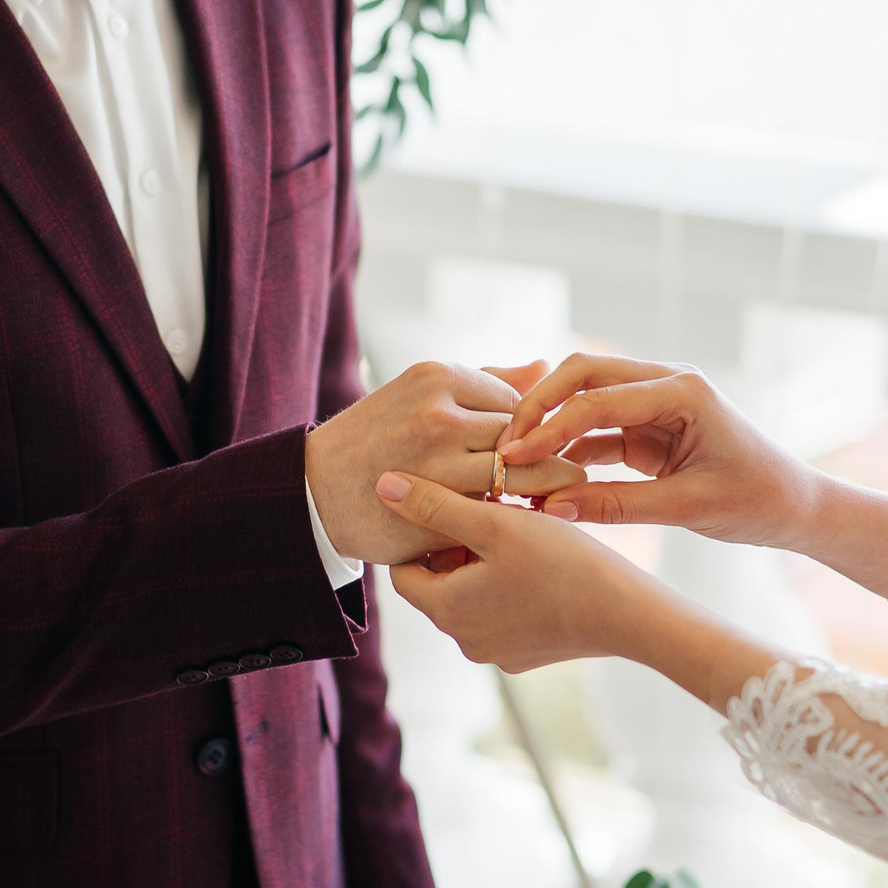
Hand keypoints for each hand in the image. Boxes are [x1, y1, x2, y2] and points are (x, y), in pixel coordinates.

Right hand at [307, 362, 583, 565]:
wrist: (316, 490)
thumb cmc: (377, 438)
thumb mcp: (420, 395)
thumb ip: (484, 380)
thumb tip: (543, 366)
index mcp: (437, 376)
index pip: (515, 399)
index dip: (533, 428)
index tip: (543, 449)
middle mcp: (439, 413)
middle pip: (520, 433)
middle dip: (544, 457)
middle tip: (571, 476)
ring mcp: (437, 461)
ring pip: (517, 471)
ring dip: (541, 486)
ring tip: (556, 498)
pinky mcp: (435, 506)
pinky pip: (493, 507)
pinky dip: (511, 513)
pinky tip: (518, 521)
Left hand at [378, 471, 671, 672]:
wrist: (628, 614)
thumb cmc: (562, 563)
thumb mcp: (494, 524)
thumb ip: (435, 505)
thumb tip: (382, 485)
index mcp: (446, 611)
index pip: (404, 571)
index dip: (419, 533)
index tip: (446, 505)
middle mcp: (464, 641)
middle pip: (438, 582)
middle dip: (455, 545)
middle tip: (488, 509)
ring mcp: (497, 652)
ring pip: (471, 596)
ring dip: (482, 563)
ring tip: (515, 529)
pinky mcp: (526, 654)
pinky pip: (501, 613)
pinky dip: (508, 586)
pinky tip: (538, 560)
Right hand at [497, 356, 822, 549]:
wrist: (794, 506)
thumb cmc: (755, 501)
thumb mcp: (687, 509)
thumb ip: (617, 506)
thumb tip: (549, 510)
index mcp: (682, 390)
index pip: (597, 398)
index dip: (549, 427)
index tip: (511, 457)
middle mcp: (665, 383)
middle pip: (582, 375)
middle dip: (538, 408)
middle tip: (503, 448)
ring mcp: (654, 402)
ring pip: (583, 398)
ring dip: (548, 428)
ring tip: (513, 466)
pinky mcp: (647, 426)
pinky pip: (595, 429)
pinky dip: (567, 450)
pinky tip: (541, 478)